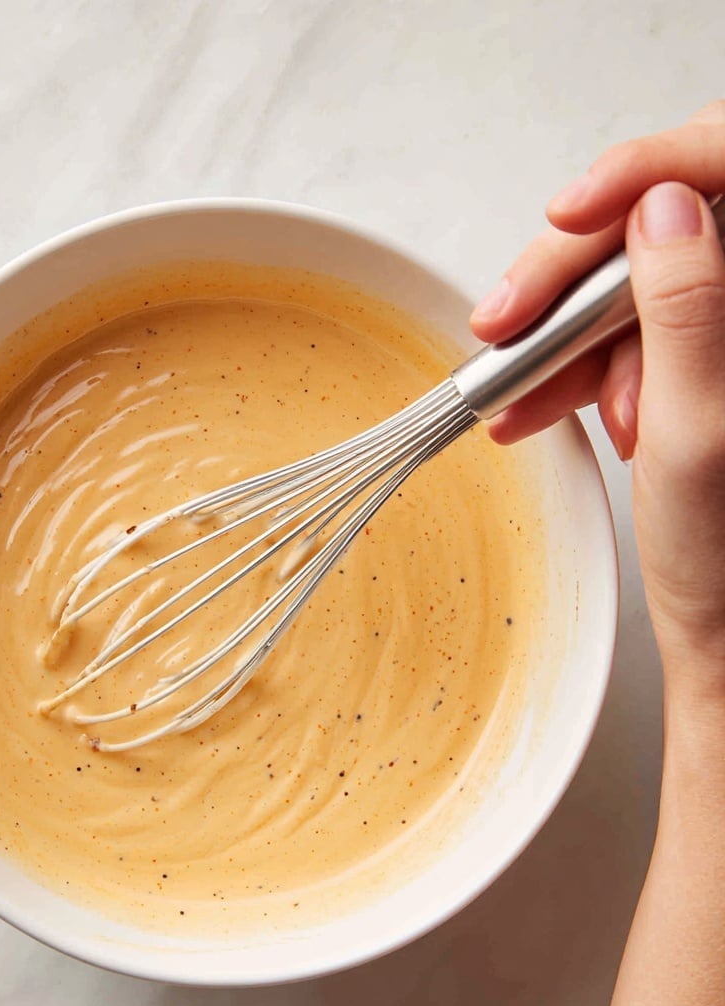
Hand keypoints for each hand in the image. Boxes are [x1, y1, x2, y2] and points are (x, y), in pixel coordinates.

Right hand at [469, 104, 724, 688]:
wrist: (720, 626)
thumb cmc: (723, 550)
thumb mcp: (696, 429)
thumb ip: (684, 307)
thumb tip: (663, 205)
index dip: (645, 177)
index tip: (573, 215)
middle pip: (662, 224)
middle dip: (574, 277)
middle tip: (505, 321)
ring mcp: (723, 330)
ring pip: (629, 284)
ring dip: (565, 339)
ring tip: (524, 401)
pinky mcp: (693, 357)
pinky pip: (623, 332)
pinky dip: (575, 366)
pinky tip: (542, 403)